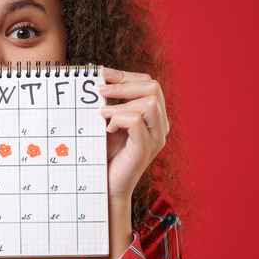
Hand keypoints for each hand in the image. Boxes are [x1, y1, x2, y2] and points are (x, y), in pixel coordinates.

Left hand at [99, 68, 169, 202]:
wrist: (105, 184)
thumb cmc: (105, 154)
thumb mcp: (107, 123)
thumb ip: (110, 104)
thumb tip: (98, 79)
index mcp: (153, 116)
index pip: (148, 83)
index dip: (126, 75)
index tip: (103, 73)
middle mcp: (159, 125)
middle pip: (153, 87)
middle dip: (124, 84)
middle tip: (100, 91)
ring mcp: (155, 137)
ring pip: (150, 102)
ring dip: (121, 103)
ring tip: (103, 114)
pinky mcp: (145, 149)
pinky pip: (137, 121)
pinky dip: (119, 119)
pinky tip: (108, 128)